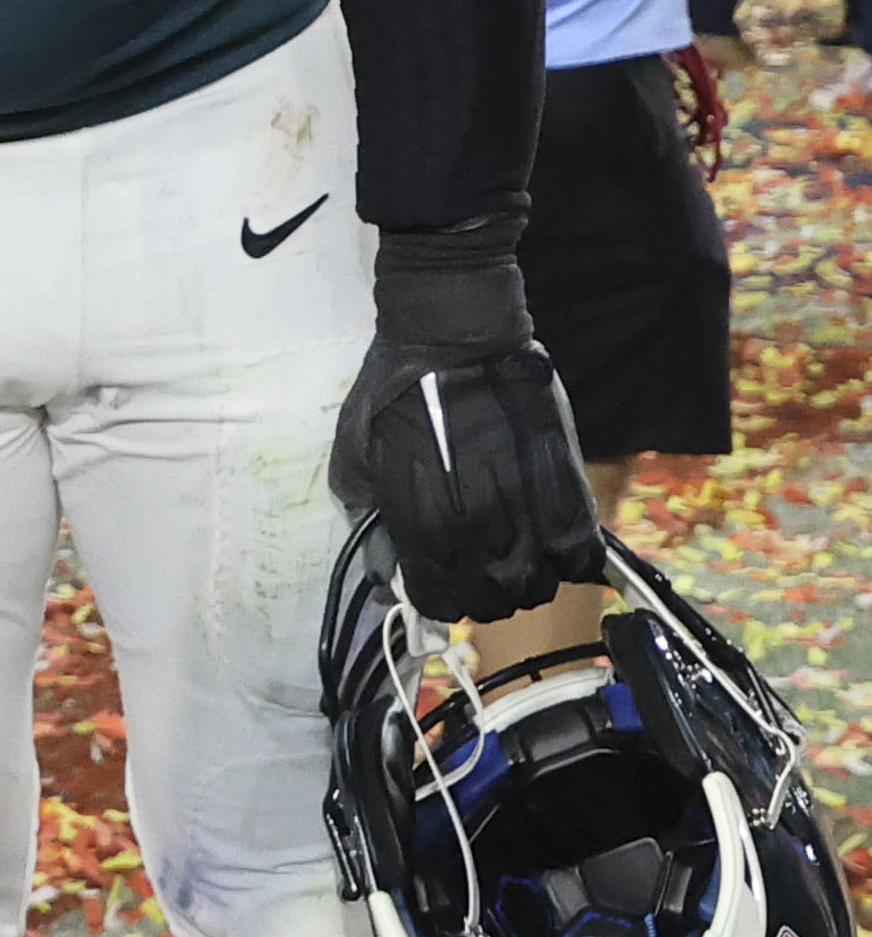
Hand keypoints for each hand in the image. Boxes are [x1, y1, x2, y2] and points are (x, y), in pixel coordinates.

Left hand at [332, 228, 602, 622]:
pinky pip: (580, 554)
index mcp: (422, 529)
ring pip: (538, 585)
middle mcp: (477, 535)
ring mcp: (527, 514)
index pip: (440, 604)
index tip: (443, 575)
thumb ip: (369, 519)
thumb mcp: (356, 452)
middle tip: (483, 558)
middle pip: (494, 603)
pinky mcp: (566, 488)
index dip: (440, 594)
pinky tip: (553, 534)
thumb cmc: (396, 385)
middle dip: (484, 588)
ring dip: (529, 574)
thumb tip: (385, 574)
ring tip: (519, 544)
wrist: (453, 332)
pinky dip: (569, 555)